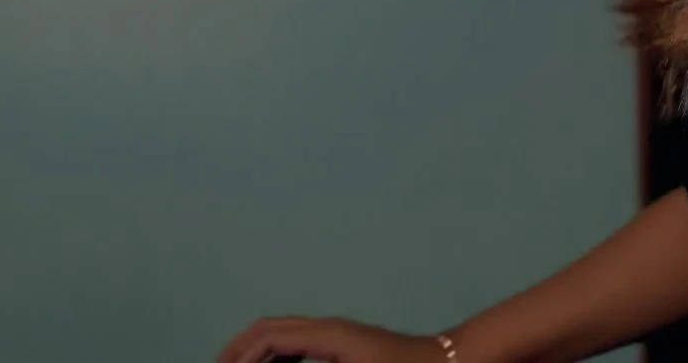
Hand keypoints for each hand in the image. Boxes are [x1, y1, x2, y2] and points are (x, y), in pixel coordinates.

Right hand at [217, 316, 451, 362]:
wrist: (450, 362)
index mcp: (328, 335)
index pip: (267, 337)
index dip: (238, 355)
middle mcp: (330, 328)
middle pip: (270, 329)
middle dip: (239, 351)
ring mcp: (339, 334)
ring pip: (284, 335)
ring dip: (259, 353)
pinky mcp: (347, 344)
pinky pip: (302, 344)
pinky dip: (280, 357)